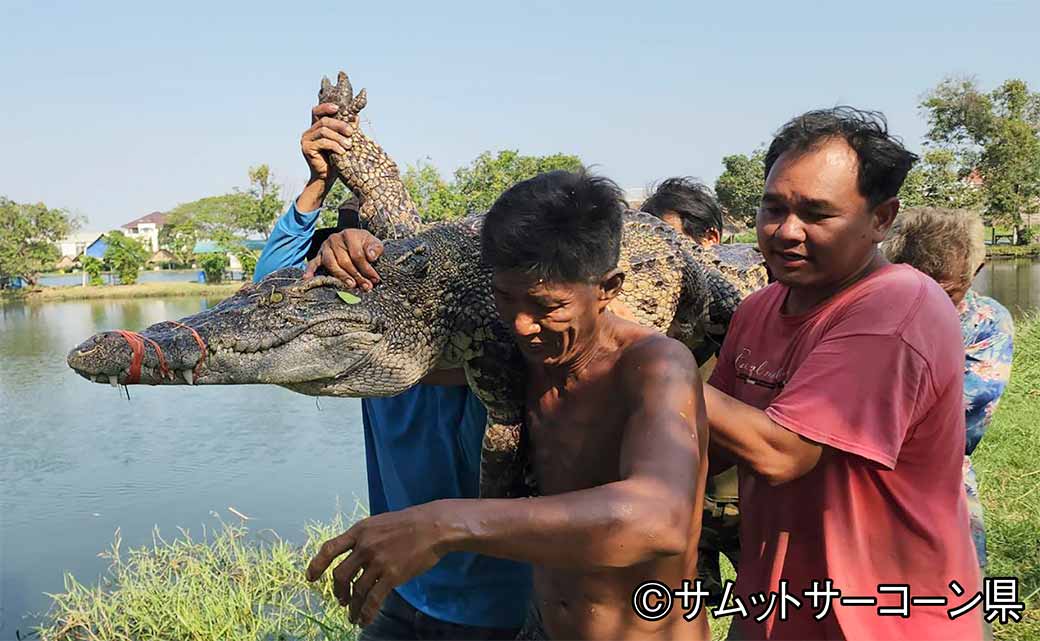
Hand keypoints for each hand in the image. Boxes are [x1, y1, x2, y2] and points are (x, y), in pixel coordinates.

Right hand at [296, 104, 357, 211]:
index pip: (317, 111)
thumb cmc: (335, 160)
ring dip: (338, 137)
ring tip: (349, 145)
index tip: (338, 108)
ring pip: (323, 131)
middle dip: (339, 125)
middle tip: (351, 132)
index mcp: (316, 128)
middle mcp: (308, 132)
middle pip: (324, 121)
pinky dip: (334, 145)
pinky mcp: (307, 149)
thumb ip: (347, 129)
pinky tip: (342, 151)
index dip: (326, 107)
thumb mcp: (343, 142)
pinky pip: (322, 142)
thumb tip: (356, 116)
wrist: (327, 178)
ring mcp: (306, 140)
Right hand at [302, 228, 383, 288]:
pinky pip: (313, 263)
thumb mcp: (373, 242)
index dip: (367, 268)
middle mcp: (335, 239)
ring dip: (341, 276)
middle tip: (365, 286)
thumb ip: (375, 248)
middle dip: (357, 276)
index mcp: (349, 234)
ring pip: (331, 264)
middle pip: (345, 261)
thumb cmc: (363, 243)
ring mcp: (325, 247)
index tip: (374, 279)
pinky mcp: (319, 255)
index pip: (357, 255)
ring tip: (351, 285)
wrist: (353, 239)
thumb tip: (371, 257)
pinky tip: (307, 278)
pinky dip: (310, 270)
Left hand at [306, 504, 448, 625]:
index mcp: (360, 531)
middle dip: (337, 591)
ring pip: (356, 590)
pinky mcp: (391, 575)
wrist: (434, 527)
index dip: (317, 564)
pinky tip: (364, 619)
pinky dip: (366, 612)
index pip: (329, 549)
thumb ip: (366, 538)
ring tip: (353, 616)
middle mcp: (364, 546)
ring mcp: (377, 561)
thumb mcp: (380, 523)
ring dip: (352, 607)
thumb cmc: (410, 523)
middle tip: (341, 600)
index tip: (311, 578)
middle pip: (340, 575)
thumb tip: (355, 556)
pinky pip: (373, 599)